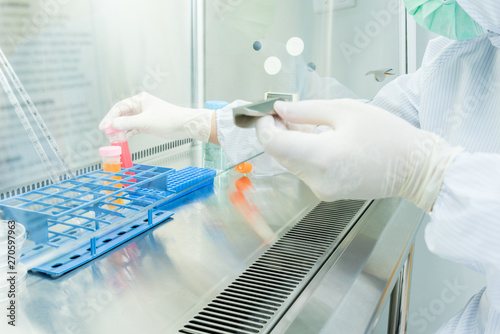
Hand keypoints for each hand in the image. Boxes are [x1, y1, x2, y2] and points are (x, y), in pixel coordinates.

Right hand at [99, 92, 215, 141]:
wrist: (184, 126)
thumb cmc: (169, 119)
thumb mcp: (145, 121)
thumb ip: (127, 123)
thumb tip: (112, 124)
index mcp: (139, 100)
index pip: (119, 107)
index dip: (110, 117)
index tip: (103, 126)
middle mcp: (140, 107)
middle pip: (121, 115)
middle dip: (113, 124)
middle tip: (106, 133)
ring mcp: (143, 116)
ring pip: (126, 123)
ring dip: (120, 130)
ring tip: (113, 138)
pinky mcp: (146, 125)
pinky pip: (133, 129)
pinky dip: (127, 133)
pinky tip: (122, 139)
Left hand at [255, 99, 462, 211]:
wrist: (415, 168)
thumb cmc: (388, 136)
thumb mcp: (346, 111)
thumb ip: (306, 109)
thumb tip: (280, 109)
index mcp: (322, 158)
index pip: (274, 144)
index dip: (264, 126)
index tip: (266, 111)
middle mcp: (317, 180)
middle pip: (280, 154)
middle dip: (276, 131)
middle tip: (284, 110)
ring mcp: (322, 190)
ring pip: (291, 162)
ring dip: (289, 141)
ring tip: (302, 120)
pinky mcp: (327, 193)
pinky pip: (304, 170)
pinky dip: (302, 153)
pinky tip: (314, 137)